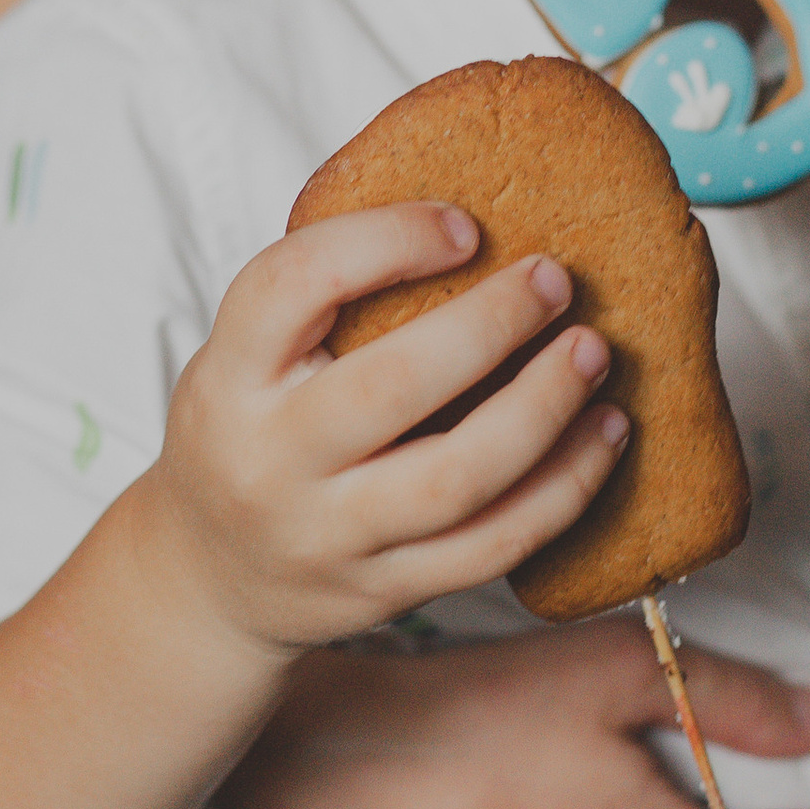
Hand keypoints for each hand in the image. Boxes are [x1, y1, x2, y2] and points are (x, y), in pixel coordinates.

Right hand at [160, 207, 627, 651]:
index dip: (387, 240)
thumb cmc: (247, 433)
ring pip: (458, 478)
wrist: (207, 580)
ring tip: (593, 355)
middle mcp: (270, 462)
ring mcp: (329, 537)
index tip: (465, 225)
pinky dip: (563, 488)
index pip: (295, 286)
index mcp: (230, 378)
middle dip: (491, 325)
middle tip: (555, 280)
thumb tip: (470, 219)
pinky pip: (492, 544)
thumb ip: (323, 300)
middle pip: (392, 386)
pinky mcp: (385, 589)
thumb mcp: (245, 357)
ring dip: (545, 408)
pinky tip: (602, 436)